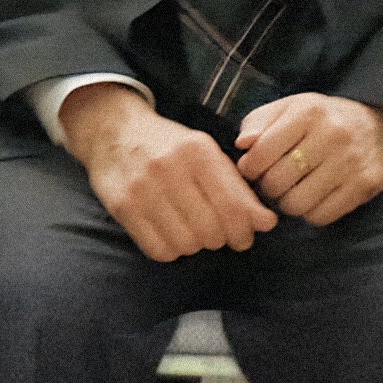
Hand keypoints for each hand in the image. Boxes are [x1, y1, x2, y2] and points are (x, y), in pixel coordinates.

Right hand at [62, 81, 272, 260]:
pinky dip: (171, 250)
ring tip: (194, 232)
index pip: (232, 205)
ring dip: (195, 245)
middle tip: (219, 235)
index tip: (247, 237)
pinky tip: (172, 236)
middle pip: (210, 230)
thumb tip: (267, 223)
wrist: (115, 132)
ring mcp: (142, 189)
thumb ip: (237, 187)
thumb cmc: (170, 145)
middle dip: (221, 239)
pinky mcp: (122, 207)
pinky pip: (157, 250)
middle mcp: (170, 169)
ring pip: (185, 243)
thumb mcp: (206, 152)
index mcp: (199, 151)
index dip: (245, 229)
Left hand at [233, 91, 382, 228]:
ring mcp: (352, 161)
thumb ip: (258, 121)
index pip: (260, 154)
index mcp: (309, 112)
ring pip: (297, 204)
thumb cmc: (324, 120)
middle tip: (279, 180)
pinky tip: (318, 196)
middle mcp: (333, 134)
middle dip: (270, 187)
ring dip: (290, 202)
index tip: (255, 168)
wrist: (381, 127)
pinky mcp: (366, 184)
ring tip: (297, 189)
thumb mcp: (290, 109)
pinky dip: (313, 212)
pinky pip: (322, 216)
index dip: (249, 168)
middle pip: (276, 183)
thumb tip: (242, 144)